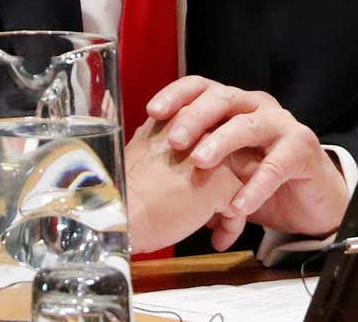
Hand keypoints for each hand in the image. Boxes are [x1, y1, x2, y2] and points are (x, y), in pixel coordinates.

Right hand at [122, 116, 243, 253]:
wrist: (118, 212)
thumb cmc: (123, 190)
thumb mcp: (142, 151)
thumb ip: (164, 145)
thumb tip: (175, 155)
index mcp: (180, 118)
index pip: (212, 135)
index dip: (211, 163)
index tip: (200, 184)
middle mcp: (202, 129)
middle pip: (230, 156)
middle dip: (226, 184)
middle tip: (217, 207)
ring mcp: (216, 156)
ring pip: (238, 182)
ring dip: (229, 207)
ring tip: (216, 226)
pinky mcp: (223, 184)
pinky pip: (238, 208)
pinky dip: (231, 227)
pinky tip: (217, 240)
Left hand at [147, 76, 350, 250]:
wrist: (306, 199)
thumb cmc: (256, 178)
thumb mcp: (219, 168)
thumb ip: (192, 162)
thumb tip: (146, 167)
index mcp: (232, 105)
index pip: (201, 87)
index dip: (176, 95)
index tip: (152, 112)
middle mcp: (256, 107)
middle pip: (222, 98)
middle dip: (195, 117)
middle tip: (174, 140)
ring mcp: (282, 125)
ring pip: (249, 125)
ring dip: (222, 142)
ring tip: (201, 163)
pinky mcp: (303, 149)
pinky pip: (277, 165)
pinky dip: (256, 186)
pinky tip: (238, 205)